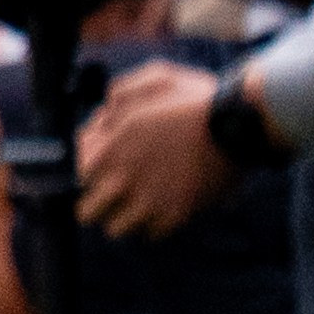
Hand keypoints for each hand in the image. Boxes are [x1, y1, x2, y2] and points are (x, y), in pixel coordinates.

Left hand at [76, 61, 239, 237]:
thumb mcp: (152, 78)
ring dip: (125, 217)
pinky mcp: (175, 217)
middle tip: (115, 192)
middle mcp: (120, 180)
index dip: (86, 170)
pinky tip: (165, 206)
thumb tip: (104, 116)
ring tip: (142, 201)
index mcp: (108, 148)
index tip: (99, 167)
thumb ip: (119, 95)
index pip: (72, 174)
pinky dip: (155, 225)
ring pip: (116, 229)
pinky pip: (151, 235)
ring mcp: (147, 202)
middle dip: (97, 202)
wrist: (241, 123)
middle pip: (86, 211)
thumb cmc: (197, 97)